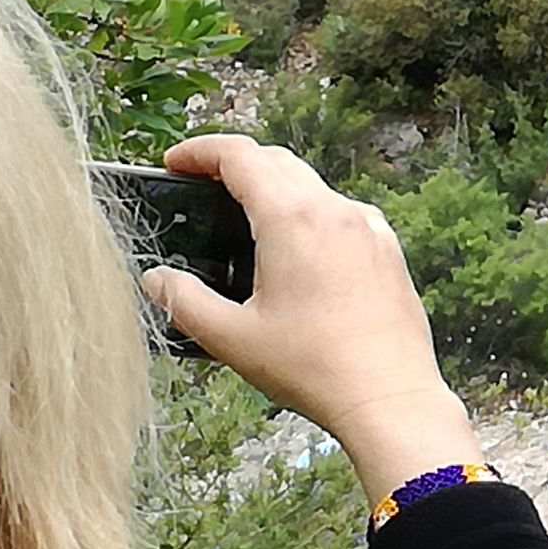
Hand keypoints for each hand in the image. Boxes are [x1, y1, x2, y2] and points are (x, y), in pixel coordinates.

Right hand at [141, 136, 480, 504]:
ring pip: (313, 186)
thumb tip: (157, 280)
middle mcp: (335, 210)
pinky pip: (343, 215)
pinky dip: (312, 216)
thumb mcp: (233, 338)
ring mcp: (369, 228)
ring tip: (246, 221)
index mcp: (292, 218)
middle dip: (235, 166)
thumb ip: (184, 302)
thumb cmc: (315, 368)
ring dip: (276, 190)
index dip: (199, 151)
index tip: (175, 162)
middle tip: (203, 187)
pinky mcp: (388, 250)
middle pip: (277, 162)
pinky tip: (299, 254)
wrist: (390, 397)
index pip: (239, 155)